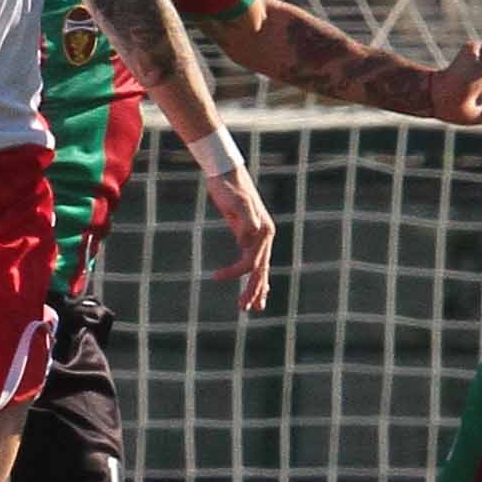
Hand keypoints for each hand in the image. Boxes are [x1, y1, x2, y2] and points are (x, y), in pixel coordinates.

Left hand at [204, 163, 274, 312]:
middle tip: (243, 309)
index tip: (216, 276)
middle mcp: (265, 236)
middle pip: (260, 270)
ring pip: (260, 269)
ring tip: (251, 308)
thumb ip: (245, 221)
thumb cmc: (228, 187)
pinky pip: (254, 261)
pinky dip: (256, 276)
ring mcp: (258, 237)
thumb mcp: (236, 202)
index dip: (235, 272)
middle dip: (252, 291)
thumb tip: (246, 242)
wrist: (225, 173)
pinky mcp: (249, 236)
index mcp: (263, 231)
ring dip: (256, 289)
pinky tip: (257, 289)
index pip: (252, 261)